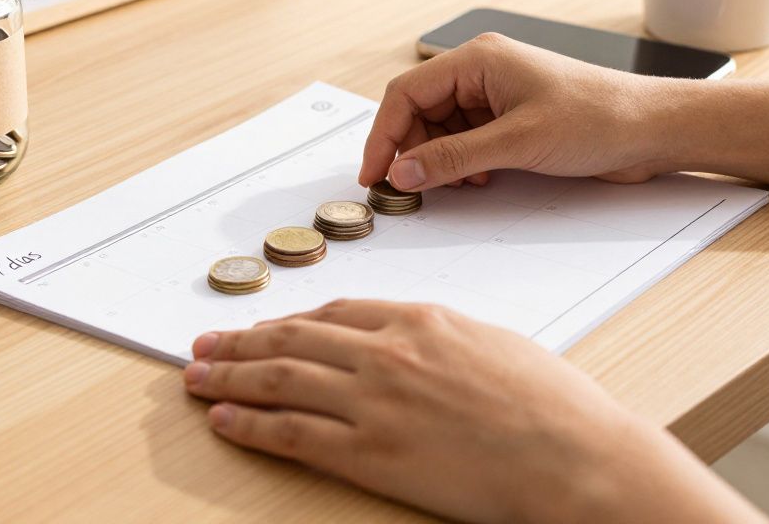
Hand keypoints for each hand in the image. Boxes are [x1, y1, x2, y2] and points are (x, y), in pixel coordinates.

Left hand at [185, 300, 766, 522]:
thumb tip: (410, 338)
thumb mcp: (492, 343)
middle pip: (294, 337)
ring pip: (281, 379)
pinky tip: (223, 420)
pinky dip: (251, 425)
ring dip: (229, 376)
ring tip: (194, 376)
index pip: (334, 311)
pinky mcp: (371, 453)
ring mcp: (374, 402)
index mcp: (419, 320)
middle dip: (240, 340)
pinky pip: (293, 434)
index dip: (289, 318)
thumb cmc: (551, 404)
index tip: (265, 325)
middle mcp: (387, 353)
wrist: (574, 457)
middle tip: (204, 343)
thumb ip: (438, 336)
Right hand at [359, 33, 664, 191]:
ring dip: (439, 161)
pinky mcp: (511, 118)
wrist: (652, 129)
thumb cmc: (597, 118)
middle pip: (419, 112)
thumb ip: (454, 158)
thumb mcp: (517, 143)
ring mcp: (496, 94)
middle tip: (409, 188)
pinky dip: (462, 163)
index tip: (374, 173)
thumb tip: (403, 170)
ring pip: (441, 129)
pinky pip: (466, 139)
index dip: (383, 135)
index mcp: (478, 59)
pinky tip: (478, 179)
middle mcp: (482, 71)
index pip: (406, 93)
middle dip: (412, 150)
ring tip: (456, 185)